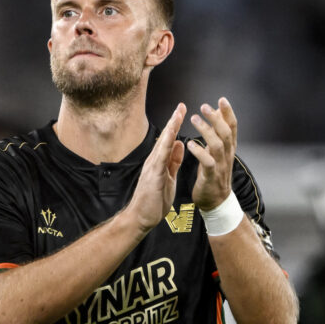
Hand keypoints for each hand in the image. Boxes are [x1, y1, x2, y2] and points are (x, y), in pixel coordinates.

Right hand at [127, 103, 185, 231]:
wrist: (141, 217)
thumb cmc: (153, 200)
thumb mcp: (168, 177)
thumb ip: (173, 161)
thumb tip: (179, 144)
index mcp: (159, 162)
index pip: (169, 140)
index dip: (176, 125)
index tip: (183, 111)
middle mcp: (154, 161)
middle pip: (165, 137)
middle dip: (174, 121)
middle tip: (181, 106)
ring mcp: (152, 167)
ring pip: (162, 143)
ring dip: (170, 128)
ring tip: (177, 115)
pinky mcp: (153, 175)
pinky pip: (160, 158)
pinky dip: (165, 145)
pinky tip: (171, 136)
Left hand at [187, 97, 237, 210]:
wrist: (215, 201)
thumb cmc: (214, 173)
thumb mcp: (218, 152)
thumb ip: (218, 134)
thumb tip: (219, 114)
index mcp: (228, 148)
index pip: (232, 127)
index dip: (228, 113)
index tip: (222, 99)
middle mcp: (227, 155)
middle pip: (225, 133)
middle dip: (216, 118)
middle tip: (204, 106)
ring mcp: (220, 166)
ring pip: (217, 145)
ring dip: (206, 130)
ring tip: (194, 118)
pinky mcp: (210, 177)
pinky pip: (207, 162)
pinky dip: (200, 151)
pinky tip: (190, 143)